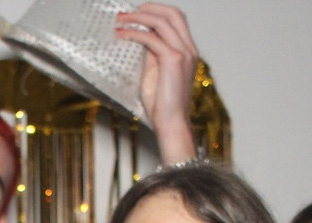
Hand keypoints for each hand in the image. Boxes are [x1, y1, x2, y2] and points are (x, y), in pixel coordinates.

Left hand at [116, 2, 199, 164]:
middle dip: (149, 8)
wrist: (171, 123)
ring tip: (122, 19)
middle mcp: (189, 48)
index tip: (137, 13)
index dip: (156, 11)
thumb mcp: (155, 72)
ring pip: (162, 21)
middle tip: (128, 12)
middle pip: (173, 13)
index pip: (176, 19)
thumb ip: (152, 54)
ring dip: (139, 17)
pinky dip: (134, 33)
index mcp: (188, 50)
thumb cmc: (163, 104)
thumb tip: (141, 37)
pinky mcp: (173, 60)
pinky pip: (151, 38)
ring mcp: (183, 53)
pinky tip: (122, 34)